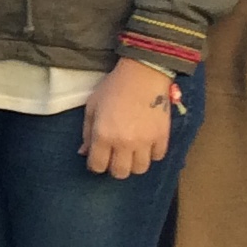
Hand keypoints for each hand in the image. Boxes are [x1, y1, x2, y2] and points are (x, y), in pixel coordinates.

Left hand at [78, 59, 177, 178]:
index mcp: (103, 135)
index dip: (96, 164)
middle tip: (115, 156)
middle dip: (115, 167)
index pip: (97, 166)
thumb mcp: (92, 106)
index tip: (98, 158)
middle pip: (120, 173)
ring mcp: (145, 142)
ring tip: (132, 152)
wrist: (143, 74)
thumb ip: (87, 132)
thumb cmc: (113, 87)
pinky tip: (147, 144)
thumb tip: (84, 152)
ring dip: (134, 163)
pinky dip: (152, 154)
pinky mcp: (162, 137)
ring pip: (140, 169)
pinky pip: (158, 157)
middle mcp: (124, 143)